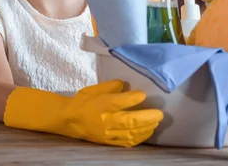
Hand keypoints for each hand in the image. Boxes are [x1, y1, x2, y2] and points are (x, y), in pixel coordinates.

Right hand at [4, 80, 163, 147]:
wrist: (67, 120)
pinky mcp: (108, 141)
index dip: (132, 99)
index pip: (118, 102)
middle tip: (160, 113)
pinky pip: (126, 142)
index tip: (143, 94)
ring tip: (157, 121)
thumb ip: (109, 86)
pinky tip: (148, 132)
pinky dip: (139, 138)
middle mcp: (104, 120)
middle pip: (128, 120)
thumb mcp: (92, 89)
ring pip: (130, 133)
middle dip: (146, 117)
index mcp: (99, 104)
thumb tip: (124, 83)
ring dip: (146, 128)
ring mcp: (106, 133)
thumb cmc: (82, 101)